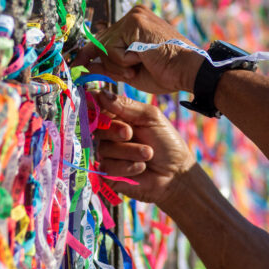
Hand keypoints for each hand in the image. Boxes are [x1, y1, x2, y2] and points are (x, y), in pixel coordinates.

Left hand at [72, 6, 203, 93]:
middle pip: (100, 42)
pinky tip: (142, 58)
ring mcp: (133, 16)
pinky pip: (112, 49)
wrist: (188, 71)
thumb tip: (86, 65)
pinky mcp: (134, 22)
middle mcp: (133, 15)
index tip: (76, 66)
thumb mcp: (130, 70)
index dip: (89, 54)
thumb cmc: (166, 73)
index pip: (104, 38)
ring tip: (141, 64)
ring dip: (119, 65)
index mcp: (135, 24)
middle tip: (133, 69)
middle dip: (107, 63)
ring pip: (104, 47)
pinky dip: (124, 61)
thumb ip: (109, 65)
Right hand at [94, 90, 193, 206]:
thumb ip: (126, 105)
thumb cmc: (166, 141)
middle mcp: (108, 135)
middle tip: (129, 133)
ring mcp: (107, 155)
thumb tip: (101, 93)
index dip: (92, 106)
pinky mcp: (107, 175)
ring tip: (148, 154)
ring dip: (129, 151)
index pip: (96, 107)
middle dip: (115, 131)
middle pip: (97, 128)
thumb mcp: (150, 117)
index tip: (97, 107)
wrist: (176, 172)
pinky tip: (141, 167)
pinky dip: (127, 167)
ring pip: (104, 149)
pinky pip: (107, 168)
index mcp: (117, 117)